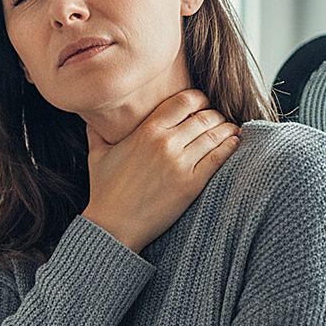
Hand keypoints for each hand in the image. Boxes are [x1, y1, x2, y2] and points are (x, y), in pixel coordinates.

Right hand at [81, 89, 240, 253]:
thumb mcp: (97, 155)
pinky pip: (219, 157)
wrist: (113, 226)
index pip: (184, 101)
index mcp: (146, 130)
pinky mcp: (192, 184)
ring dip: (226, 129)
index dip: (198, 99)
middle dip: (214, 115)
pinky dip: (230, 146)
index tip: (201, 104)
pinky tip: (234, 143)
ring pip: (215, 134)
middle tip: (216, 120)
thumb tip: (91, 116)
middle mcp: (165, 143)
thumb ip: (97, 131)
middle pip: (204, 116)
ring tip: (229, 130)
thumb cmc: (104, 191)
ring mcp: (180, 163)